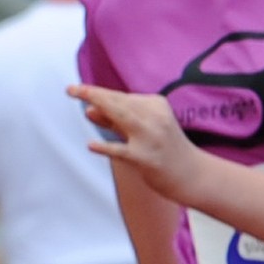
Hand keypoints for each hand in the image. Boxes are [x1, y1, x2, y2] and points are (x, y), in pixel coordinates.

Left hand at [68, 85, 207, 201]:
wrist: (192, 174)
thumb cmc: (165, 150)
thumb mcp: (142, 130)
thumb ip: (115, 121)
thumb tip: (88, 110)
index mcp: (157, 105)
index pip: (122, 97)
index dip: (98, 93)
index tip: (77, 89)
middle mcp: (156, 117)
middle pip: (120, 102)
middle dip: (95, 94)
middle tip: (71, 89)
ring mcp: (151, 137)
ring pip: (123, 117)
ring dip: (102, 108)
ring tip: (82, 104)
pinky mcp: (147, 158)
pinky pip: (122, 151)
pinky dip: (106, 147)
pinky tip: (91, 145)